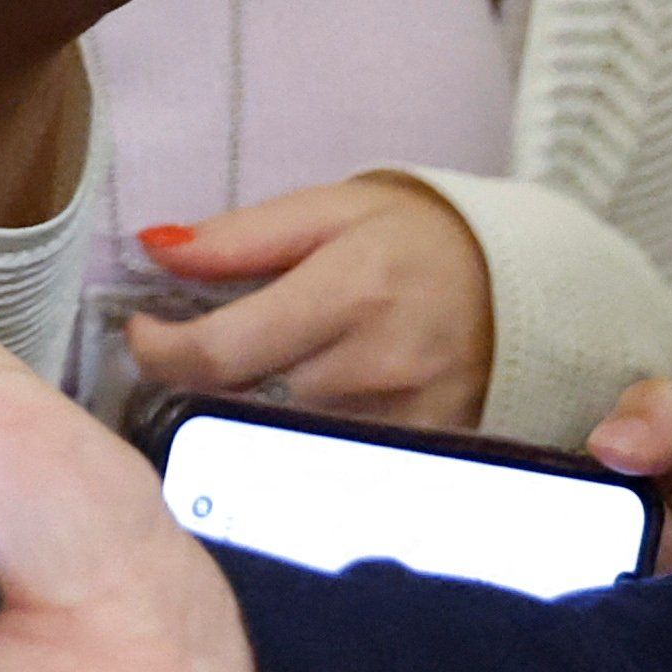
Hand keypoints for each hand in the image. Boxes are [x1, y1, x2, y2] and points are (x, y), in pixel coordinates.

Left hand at [126, 175, 493, 426]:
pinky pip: (335, 460)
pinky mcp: (424, 453)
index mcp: (346, 295)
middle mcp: (375, 369)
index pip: (220, 352)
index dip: (159, 352)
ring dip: (248, 414)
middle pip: (246, 402)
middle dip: (201, 382)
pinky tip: (299, 409)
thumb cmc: (417, 238)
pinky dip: (302, 440)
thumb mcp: (328, 210)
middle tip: (190, 353)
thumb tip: (154, 248)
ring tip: (250, 376)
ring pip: (285, 438)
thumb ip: (238, 237)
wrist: (530, 284)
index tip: (141, 333)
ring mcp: (403, 421)